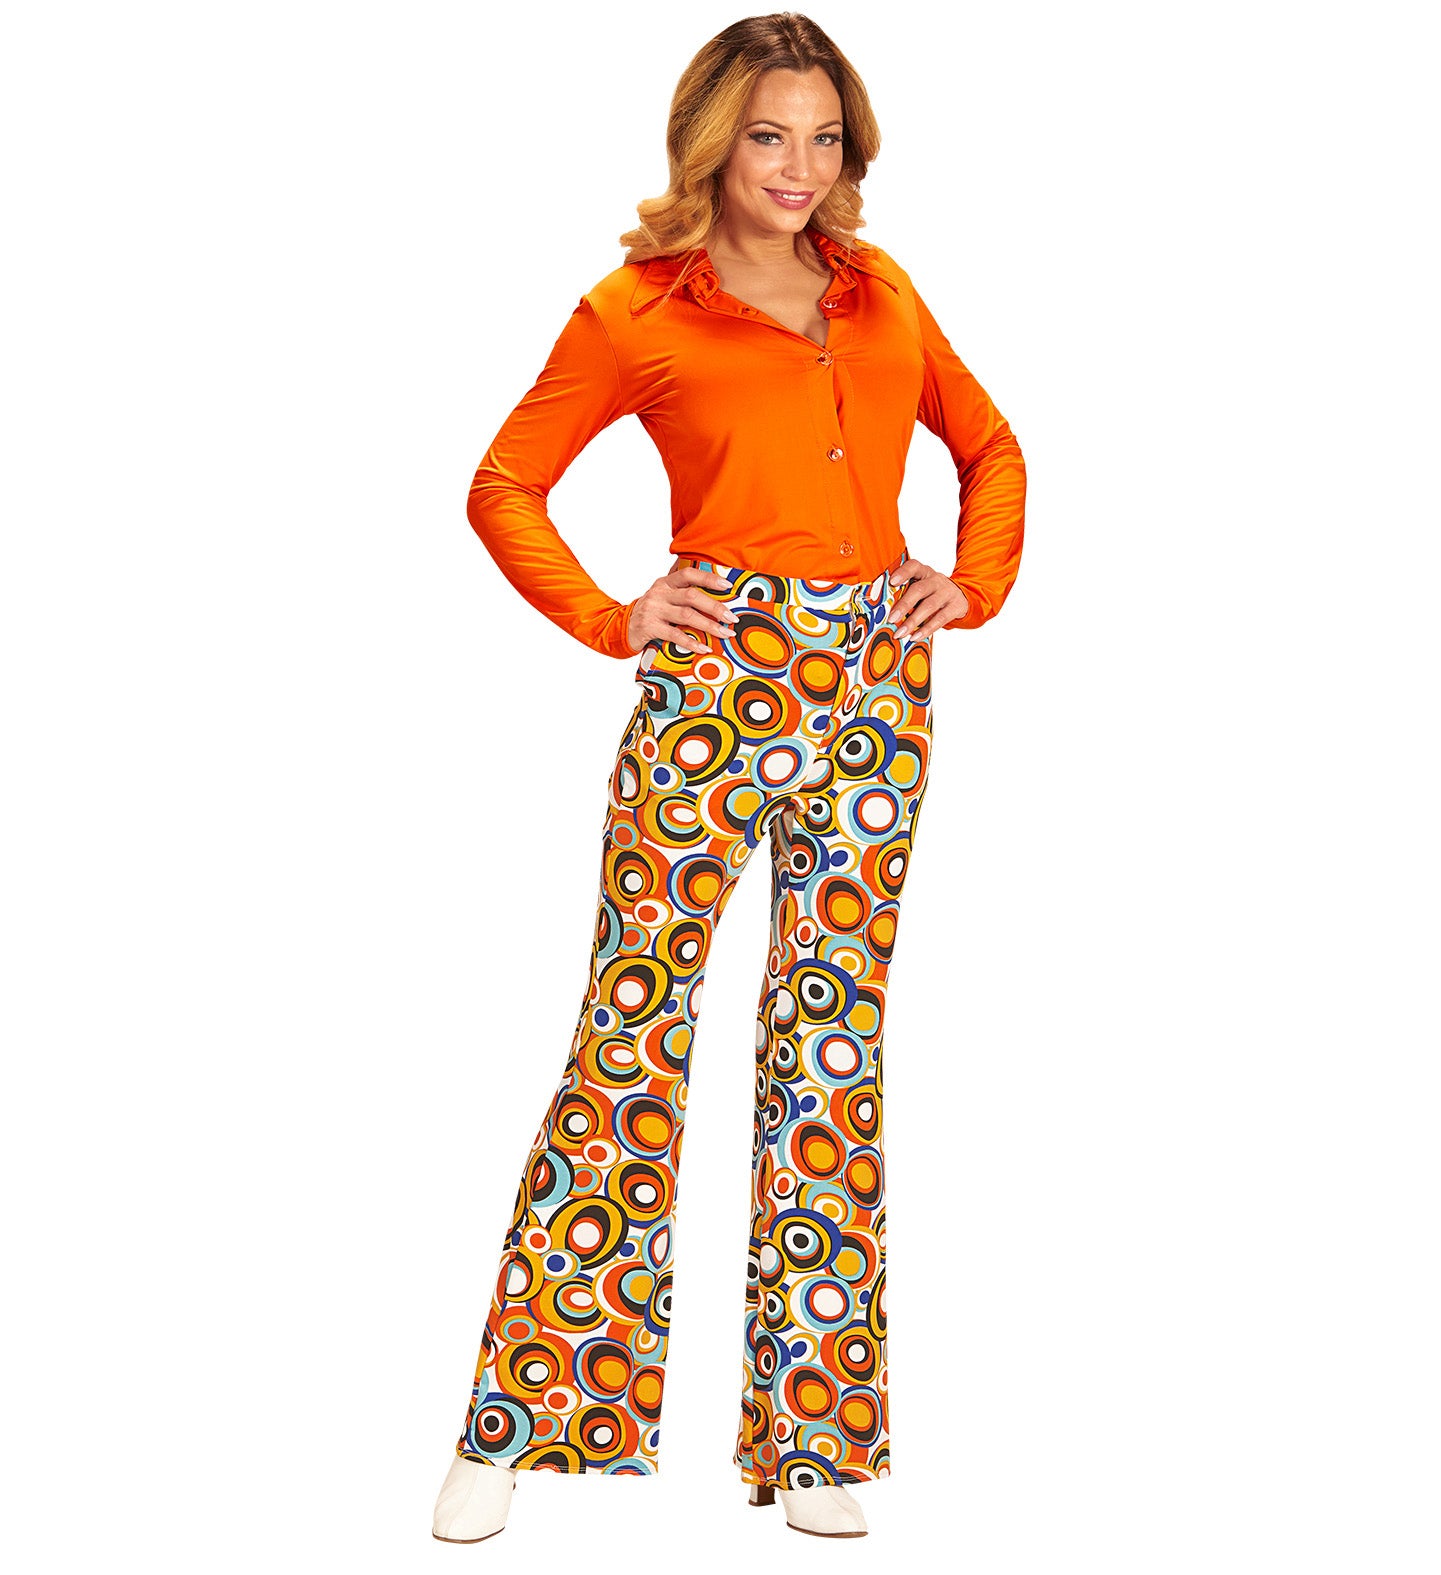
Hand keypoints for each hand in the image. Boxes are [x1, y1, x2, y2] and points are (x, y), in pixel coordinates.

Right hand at [625, 560, 739, 654]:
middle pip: (692, 596)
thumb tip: (715, 594)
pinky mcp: (649, 627)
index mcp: (666, 582)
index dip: (709, 578)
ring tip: (724, 633)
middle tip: (731, 618)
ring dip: (709, 625)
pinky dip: (692, 642)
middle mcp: (659, 593)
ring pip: (686, 615)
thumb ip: (682, 593)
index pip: (689, 574)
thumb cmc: (651, 612)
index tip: (727, 586)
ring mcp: (653, 610)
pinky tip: (704, 648)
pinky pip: (675, 635)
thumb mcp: (664, 597)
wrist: (622, 627)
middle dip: (715, 607)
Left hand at [888, 559, 969, 637]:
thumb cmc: (931, 593)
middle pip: (919, 590)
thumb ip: (905, 593)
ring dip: (913, 621)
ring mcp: (947, 592)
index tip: (891, 582)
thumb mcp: (920, 587)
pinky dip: (926, 629)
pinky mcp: (956, 606)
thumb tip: (883, 611)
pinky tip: (915, 637)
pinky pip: (940, 619)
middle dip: (904, 605)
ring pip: (929, 606)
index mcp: (923, 572)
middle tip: (891, 619)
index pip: (913, 566)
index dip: (903, 573)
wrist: (960, 597)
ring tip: (900, 633)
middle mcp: (935, 580)